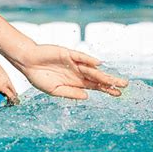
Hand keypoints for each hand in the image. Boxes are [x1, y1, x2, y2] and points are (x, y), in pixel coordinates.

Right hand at [13, 44, 127, 98]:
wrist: (27, 62)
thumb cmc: (38, 77)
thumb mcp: (54, 90)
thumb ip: (70, 93)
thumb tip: (87, 97)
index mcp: (74, 82)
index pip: (94, 86)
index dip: (106, 90)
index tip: (118, 94)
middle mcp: (77, 72)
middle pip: (97, 78)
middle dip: (110, 82)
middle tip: (125, 86)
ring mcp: (73, 63)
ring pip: (92, 69)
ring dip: (103, 74)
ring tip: (116, 80)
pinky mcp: (68, 54)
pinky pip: (80, 57)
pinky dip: (89, 60)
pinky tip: (98, 63)